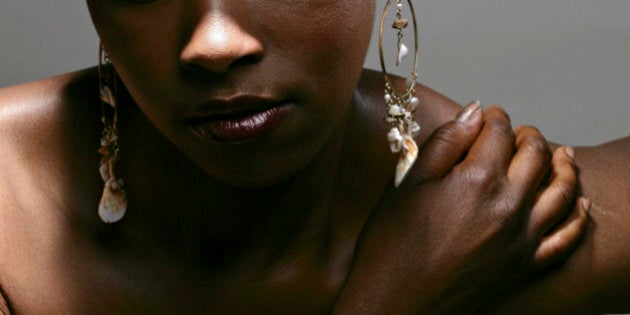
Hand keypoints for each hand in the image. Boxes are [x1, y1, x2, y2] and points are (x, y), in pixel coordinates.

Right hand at [332, 102, 588, 313]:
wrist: (396, 301)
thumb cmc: (393, 244)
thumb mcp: (409, 184)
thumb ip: (444, 143)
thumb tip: (473, 111)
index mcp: (476, 180)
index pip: (499, 132)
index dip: (495, 116)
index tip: (490, 114)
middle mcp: (508, 206)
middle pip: (535, 155)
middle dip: (528, 135)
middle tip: (519, 132)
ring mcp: (522, 237)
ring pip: (562, 190)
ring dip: (563, 164)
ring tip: (560, 153)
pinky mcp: (525, 264)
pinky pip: (566, 237)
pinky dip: (577, 216)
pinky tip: (578, 202)